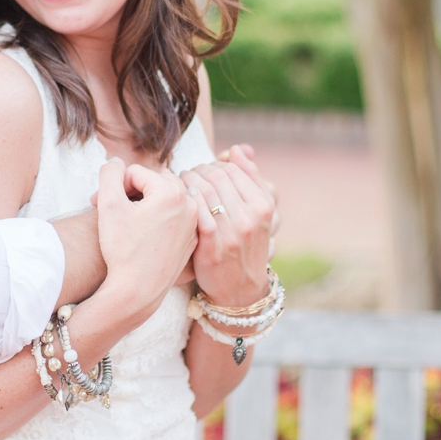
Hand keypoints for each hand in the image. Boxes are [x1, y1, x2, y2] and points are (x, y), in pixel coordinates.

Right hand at [95, 158, 198, 316]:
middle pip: (153, 183)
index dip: (114, 186)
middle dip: (132, 192)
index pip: (135, 172)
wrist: (137, 291)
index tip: (100, 205)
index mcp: (171, 191)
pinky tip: (144, 236)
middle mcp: (190, 204)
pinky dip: (160, 220)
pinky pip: (175, 218)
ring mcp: (194, 222)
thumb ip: (110, 174)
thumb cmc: (122, 249)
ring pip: (165, 199)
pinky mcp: (193, 239)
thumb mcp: (108, 205)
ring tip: (129, 222)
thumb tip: (116, 161)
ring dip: (146, 204)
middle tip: (114, 212)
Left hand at [181, 145, 274, 308]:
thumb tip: (239, 148)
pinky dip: (183, 200)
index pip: (231, 168)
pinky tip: (177, 203)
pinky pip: (194, 208)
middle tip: (185, 178)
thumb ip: (249, 179)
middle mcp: (251, 215)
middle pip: (215, 175)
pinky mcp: (213, 243)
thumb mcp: (257, 213)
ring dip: (185, 183)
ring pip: (202, 188)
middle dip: (196, 171)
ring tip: (178, 188)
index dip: (211, 165)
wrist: (240, 291)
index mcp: (264, 204)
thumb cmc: (244, 246)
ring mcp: (233, 230)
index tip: (201, 172)